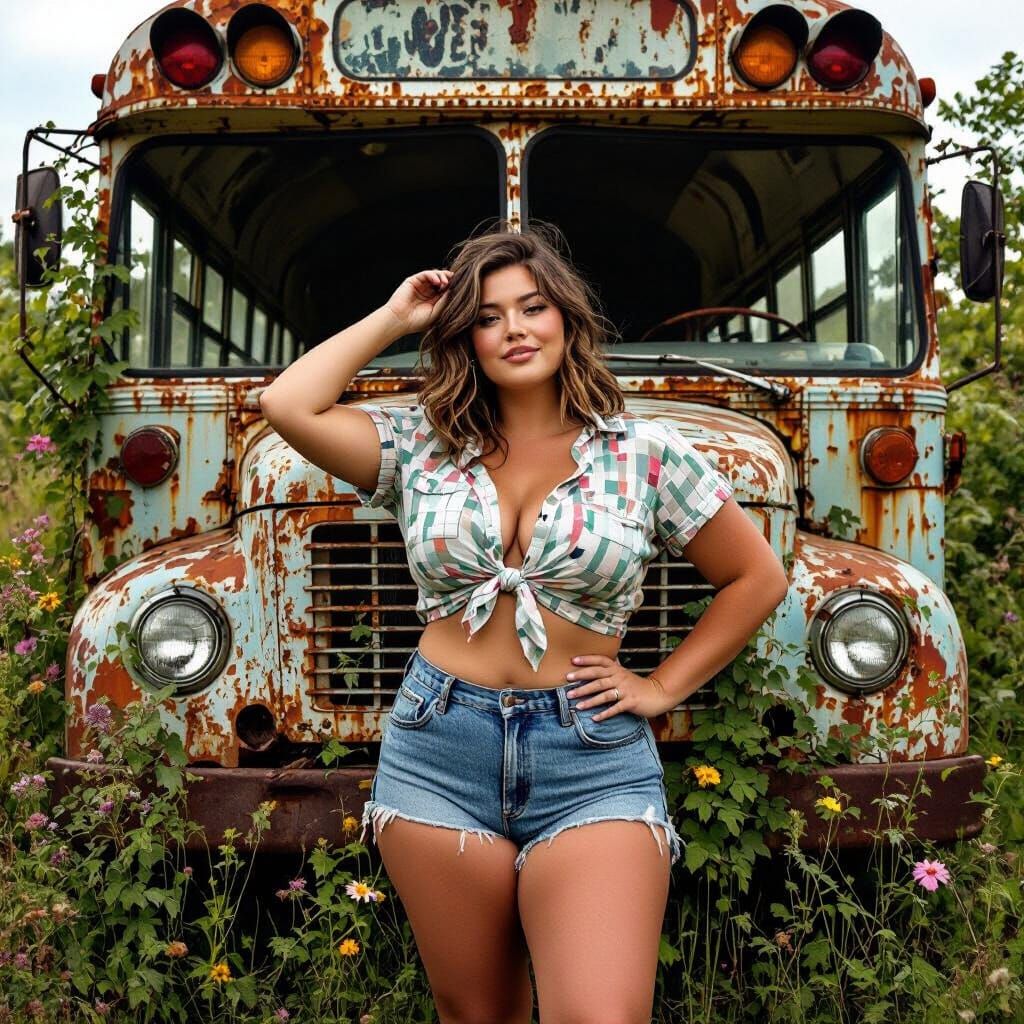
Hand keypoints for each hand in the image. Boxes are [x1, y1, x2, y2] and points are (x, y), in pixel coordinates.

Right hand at [385, 269, 452, 333]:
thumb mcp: (436, 312)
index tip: (461, 286)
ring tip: (446, 282)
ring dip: (442, 276)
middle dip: (449, 279)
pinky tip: (438, 281)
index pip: (445, 290)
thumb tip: (454, 290)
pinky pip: (425, 274)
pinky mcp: (412, 281)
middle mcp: (427, 292)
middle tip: (455, 281)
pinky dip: (433, 275)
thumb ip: (444, 301)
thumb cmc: (417, 321)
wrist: (399, 321)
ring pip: (434, 275)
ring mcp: (420, 286)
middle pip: (441, 281)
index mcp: (433, 300)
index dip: (453, 287)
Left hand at [564, 654, 678, 719]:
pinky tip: (594, 718)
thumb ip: (611, 670)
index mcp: (617, 669)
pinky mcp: (631, 702)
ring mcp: (625, 690)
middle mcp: (620, 677)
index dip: (587, 660)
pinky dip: (604, 714)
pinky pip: (615, 708)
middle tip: (567, 681)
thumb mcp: (623, 674)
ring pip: (604, 694)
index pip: (600, 660)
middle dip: (582, 679)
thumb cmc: (636, 685)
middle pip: (598, 676)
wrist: (657, 694)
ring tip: (576, 705)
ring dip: (589, 700)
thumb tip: (596, 664)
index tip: (573, 661)